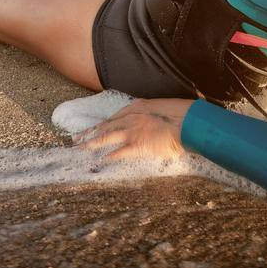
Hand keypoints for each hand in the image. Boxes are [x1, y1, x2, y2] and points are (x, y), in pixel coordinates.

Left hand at [75, 98, 193, 161]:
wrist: (188, 123)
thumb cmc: (182, 115)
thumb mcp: (165, 107)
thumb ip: (154, 112)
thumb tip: (152, 119)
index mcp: (138, 106)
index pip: (115, 116)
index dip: (103, 123)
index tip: (95, 127)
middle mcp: (131, 116)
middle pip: (106, 125)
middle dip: (90, 131)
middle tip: (78, 137)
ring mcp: (132, 131)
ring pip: (106, 137)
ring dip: (91, 143)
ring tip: (80, 148)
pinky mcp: (137, 145)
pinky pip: (118, 152)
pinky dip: (107, 157)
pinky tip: (99, 161)